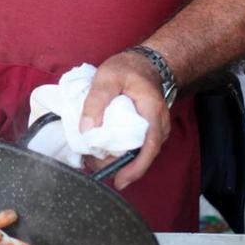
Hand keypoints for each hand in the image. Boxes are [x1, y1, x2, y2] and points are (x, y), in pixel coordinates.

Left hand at [80, 51, 170, 189]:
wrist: (143, 64)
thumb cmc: (127, 69)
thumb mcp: (107, 77)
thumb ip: (96, 101)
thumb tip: (86, 129)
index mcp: (152, 112)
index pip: (150, 146)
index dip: (136, 167)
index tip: (120, 180)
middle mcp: (158, 125)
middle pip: (142, 155)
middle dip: (119, 167)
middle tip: (92, 166)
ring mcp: (153, 129)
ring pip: (138, 153)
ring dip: (117, 161)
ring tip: (92, 161)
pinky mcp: (145, 130)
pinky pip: (134, 146)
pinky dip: (118, 152)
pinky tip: (100, 152)